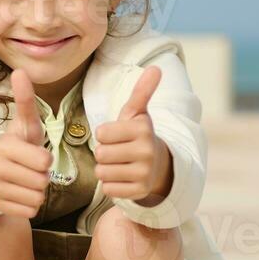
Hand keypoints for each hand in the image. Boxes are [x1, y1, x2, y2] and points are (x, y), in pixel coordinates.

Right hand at [0, 69, 51, 217]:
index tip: (36, 155)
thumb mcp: (24, 124)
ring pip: (36, 198)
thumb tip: (20, 70)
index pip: (44, 162)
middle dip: (42, 176)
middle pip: (42, 182)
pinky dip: (30, 205)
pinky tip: (22, 193)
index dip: (45, 160)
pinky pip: (29, 212)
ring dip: (37, 191)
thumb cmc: (16, 145)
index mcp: (6, 147)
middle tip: (32, 169)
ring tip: (27, 180)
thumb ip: (25, 100)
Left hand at [94, 65, 171, 202]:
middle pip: (100, 154)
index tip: (116, 135)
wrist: (158, 166)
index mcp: (142, 129)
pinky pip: (108, 189)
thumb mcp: (137, 113)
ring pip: (102, 173)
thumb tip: (156, 68)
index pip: (101, 133)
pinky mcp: (139, 191)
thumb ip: (142, 92)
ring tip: (120, 164)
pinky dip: (111, 185)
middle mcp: (146, 151)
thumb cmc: (138, 136)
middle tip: (118, 152)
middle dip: (104, 153)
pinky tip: (123, 178)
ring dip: (106, 170)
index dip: (104, 135)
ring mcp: (144, 173)